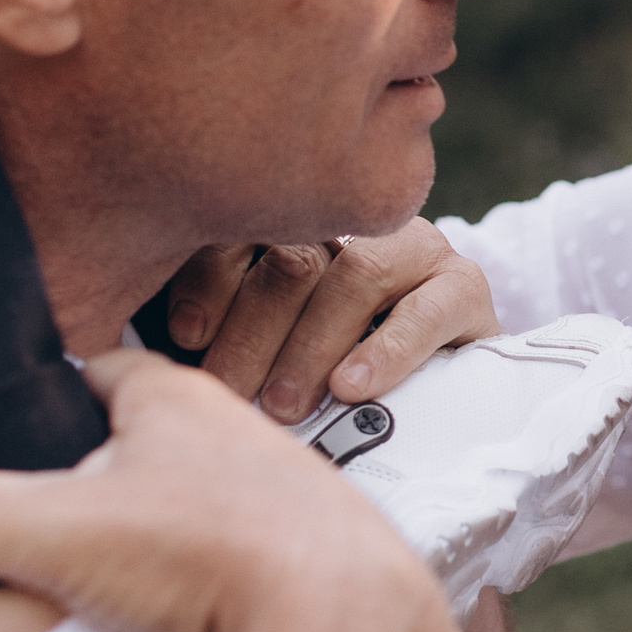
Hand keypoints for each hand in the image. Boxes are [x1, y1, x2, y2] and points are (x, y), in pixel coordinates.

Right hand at [0, 346, 451, 631]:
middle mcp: (238, 433)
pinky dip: (200, 584)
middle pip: (140, 444)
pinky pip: (236, 562)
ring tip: (96, 583)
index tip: (2, 434)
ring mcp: (282, 498)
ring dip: (149, 537)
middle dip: (90, 480)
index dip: (40, 401)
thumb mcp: (55, 531)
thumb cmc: (216, 557)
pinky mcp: (309, 565)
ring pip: (193, 504)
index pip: (91, 374)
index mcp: (176, 398)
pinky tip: (174, 621)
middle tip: (35, 526)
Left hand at [157, 224, 497, 424]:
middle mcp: (352, 226)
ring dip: (311, 346)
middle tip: (232, 396)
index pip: (242, 234)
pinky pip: (426, 309)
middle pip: (292, 259)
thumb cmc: (334, 378)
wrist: (451, 390)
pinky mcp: (464, 285)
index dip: (209, 281)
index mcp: (294, 228)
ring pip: (354, 275)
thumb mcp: (272, 356)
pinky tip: (351, 387)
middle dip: (253, 334)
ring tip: (287, 405)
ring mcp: (412, 249)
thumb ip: (227, 342)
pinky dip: (386, 350)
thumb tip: (167, 368)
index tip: (188, 337)